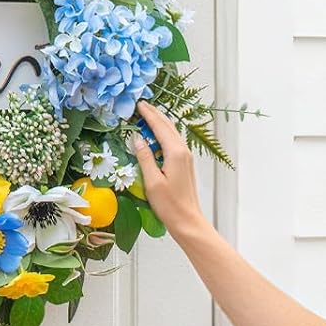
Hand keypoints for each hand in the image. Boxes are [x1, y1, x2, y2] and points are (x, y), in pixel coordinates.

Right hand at [129, 101, 207, 239]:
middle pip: (168, 126)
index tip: (138, 104)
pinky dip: (163, 134)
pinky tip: (155, 136)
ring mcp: (186, 157)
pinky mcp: (185, 164)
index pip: (160, 127)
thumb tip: (137, 139)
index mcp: (175, 153)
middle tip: (141, 105)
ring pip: (172, 133)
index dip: (148, 114)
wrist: (187, 220)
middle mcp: (183, 151)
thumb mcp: (152, 181)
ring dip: (159, 123)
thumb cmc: (169, 205)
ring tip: (147, 116)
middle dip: (155, 114)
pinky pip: (173, 142)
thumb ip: (144, 158)